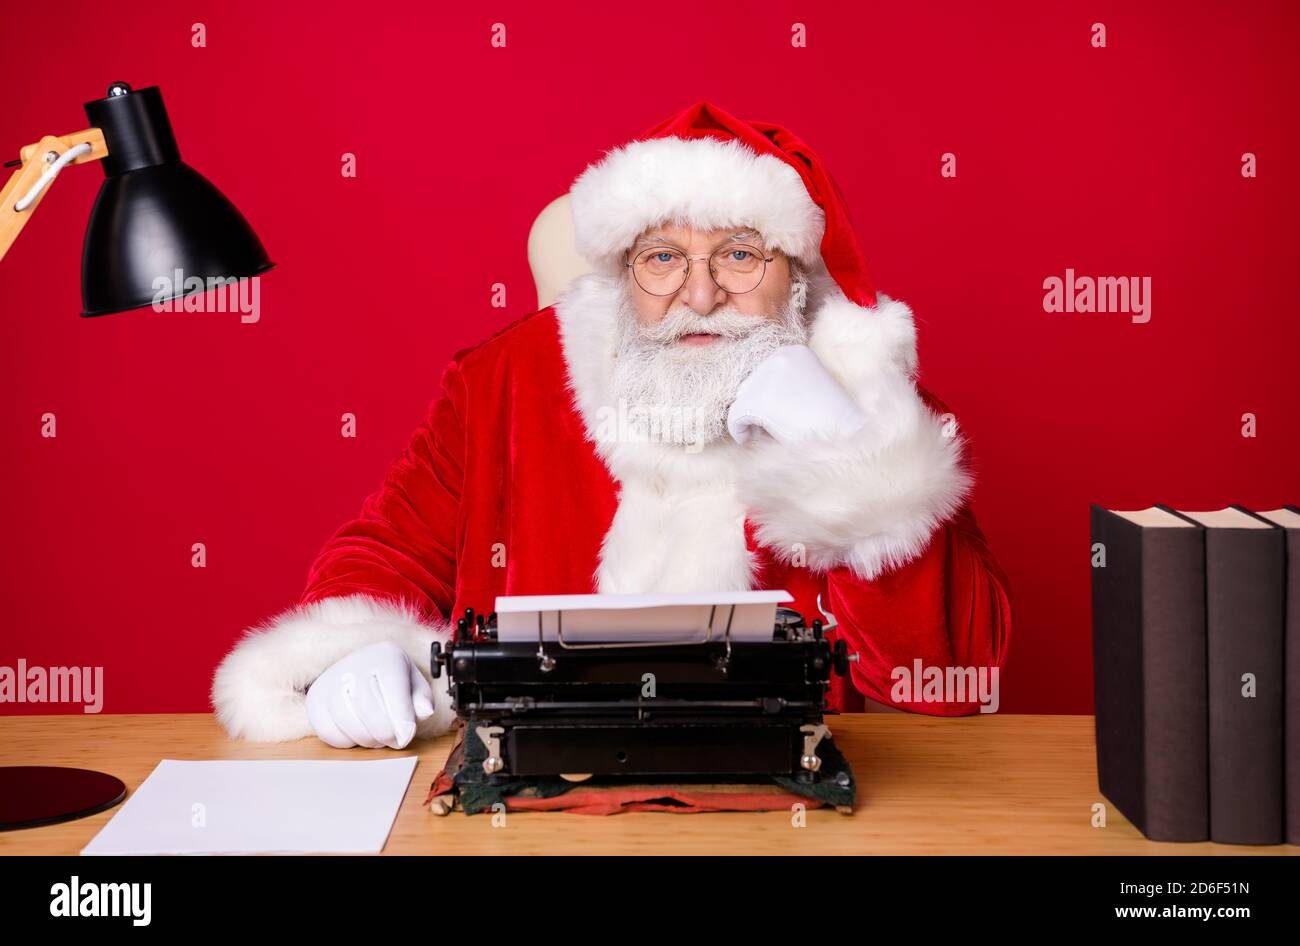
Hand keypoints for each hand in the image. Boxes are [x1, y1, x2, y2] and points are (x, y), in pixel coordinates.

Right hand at [305, 641, 435, 748]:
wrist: (361, 667)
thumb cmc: (392, 680)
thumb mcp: (415, 684)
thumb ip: (422, 700)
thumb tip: (424, 713)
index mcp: (385, 656)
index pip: (393, 690)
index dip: (402, 718)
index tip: (406, 737)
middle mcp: (354, 664)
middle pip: (371, 712)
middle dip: (387, 734)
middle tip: (395, 739)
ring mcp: (330, 681)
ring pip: (349, 724)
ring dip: (368, 740)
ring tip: (378, 736)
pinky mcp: (315, 700)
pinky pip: (329, 733)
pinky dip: (346, 741)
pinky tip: (358, 733)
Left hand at [727, 344, 866, 445]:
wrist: (845, 437)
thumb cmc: (832, 419)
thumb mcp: (810, 387)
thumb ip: (785, 383)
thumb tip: (754, 395)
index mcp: (793, 352)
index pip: (765, 373)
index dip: (769, 397)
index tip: (783, 414)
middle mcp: (777, 358)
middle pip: (751, 385)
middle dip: (759, 408)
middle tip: (778, 427)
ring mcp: (764, 379)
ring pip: (742, 401)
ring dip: (752, 419)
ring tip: (772, 433)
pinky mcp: (754, 402)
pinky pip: (735, 418)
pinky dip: (741, 432)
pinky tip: (754, 441)